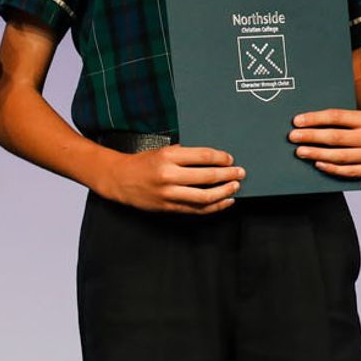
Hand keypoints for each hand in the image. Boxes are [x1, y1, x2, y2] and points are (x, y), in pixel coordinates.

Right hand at [97, 144, 241, 214]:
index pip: (203, 156)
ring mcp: (169, 193)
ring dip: (224, 192)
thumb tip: (211, 159)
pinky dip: (213, 206)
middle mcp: (169, 175)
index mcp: (168, 156)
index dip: (221, 158)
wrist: (120, 180)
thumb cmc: (142, 163)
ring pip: (204, 196)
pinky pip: (196, 209)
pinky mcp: (168, 207)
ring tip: (235, 187)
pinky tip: (224, 202)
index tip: (230, 159)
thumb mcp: (162, 151)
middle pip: (207, 176)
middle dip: (228, 175)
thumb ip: (184, 154)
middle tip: (240, 173)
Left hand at [290, 108, 360, 178]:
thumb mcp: (360, 118)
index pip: (336, 116)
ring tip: (300, 151)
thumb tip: (308, 121)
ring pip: (340, 155)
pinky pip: (348, 171)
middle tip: (293, 137)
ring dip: (317, 153)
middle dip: (311, 136)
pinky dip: (331, 168)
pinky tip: (318, 164)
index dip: (315, 118)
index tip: (297, 121)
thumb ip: (340, 119)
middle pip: (336, 137)